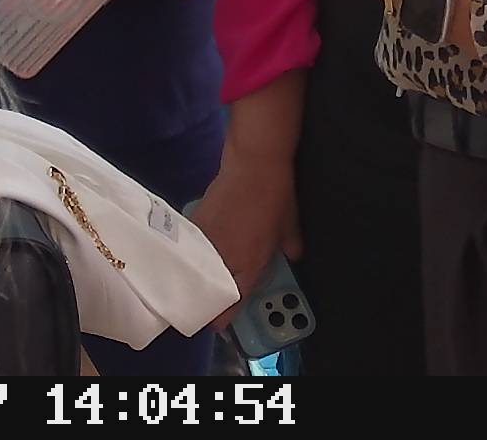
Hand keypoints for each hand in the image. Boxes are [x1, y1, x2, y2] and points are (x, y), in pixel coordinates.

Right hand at [186, 162, 302, 314]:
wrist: (253, 163)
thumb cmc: (275, 196)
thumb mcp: (290, 226)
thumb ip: (291, 247)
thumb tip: (294, 256)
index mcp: (249, 264)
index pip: (231, 303)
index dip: (224, 317)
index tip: (220, 324)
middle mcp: (224, 259)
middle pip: (209, 292)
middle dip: (210, 299)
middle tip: (213, 300)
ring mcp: (207, 242)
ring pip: (197, 271)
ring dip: (200, 277)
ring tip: (203, 278)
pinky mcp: (195, 225)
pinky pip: (193, 249)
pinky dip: (194, 255)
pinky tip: (198, 252)